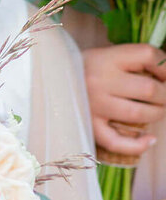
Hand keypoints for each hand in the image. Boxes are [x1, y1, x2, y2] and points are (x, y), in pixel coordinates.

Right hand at [84, 44, 165, 158]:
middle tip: (163, 96)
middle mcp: (100, 80)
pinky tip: (150, 139)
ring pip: (140, 114)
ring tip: (156, 110)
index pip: (148, 55)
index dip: (165, 65)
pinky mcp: (89, 125)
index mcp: (106, 57)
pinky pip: (117, 142)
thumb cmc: (86, 67)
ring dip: (157, 114)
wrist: (47, 77)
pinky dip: (138, 145)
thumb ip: (134, 60)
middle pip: (150, 88)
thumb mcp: (107, 54)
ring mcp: (94, 105)